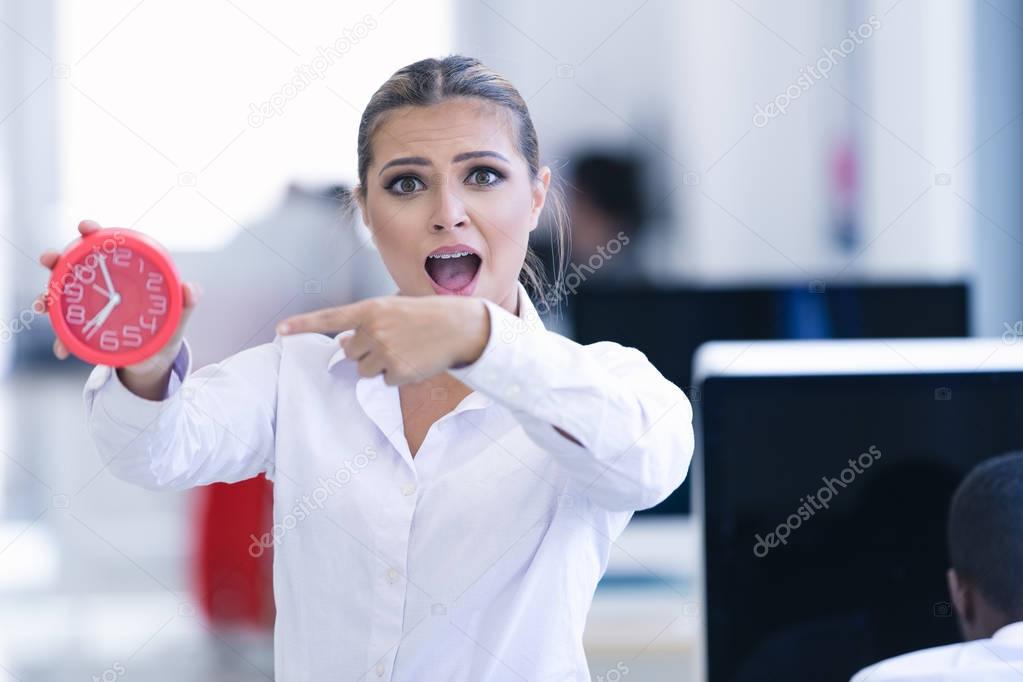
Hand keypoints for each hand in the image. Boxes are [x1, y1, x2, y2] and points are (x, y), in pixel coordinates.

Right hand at [36, 219, 201, 378]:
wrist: (156, 359)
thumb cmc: (167, 328)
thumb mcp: (179, 316)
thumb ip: (186, 301)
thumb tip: (190, 289)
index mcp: (123, 273)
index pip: (105, 245)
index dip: (93, 233)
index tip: (86, 227)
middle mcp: (100, 285)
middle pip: (72, 265)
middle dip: (56, 259)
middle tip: (50, 259)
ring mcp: (87, 305)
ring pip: (59, 295)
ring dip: (47, 297)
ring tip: (43, 306)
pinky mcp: (80, 329)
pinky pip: (65, 332)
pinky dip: (61, 340)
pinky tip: (62, 349)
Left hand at [276, 295, 489, 385]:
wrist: (460, 326)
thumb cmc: (426, 315)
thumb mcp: (394, 308)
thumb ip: (366, 323)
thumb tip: (343, 344)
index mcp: (371, 309)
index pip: (330, 319)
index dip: (303, 325)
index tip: (280, 330)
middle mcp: (373, 330)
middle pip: (349, 353)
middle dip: (364, 351)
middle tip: (392, 341)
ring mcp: (385, 352)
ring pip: (366, 370)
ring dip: (381, 365)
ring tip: (406, 350)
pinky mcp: (398, 372)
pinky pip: (385, 381)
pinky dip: (398, 375)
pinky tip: (416, 360)